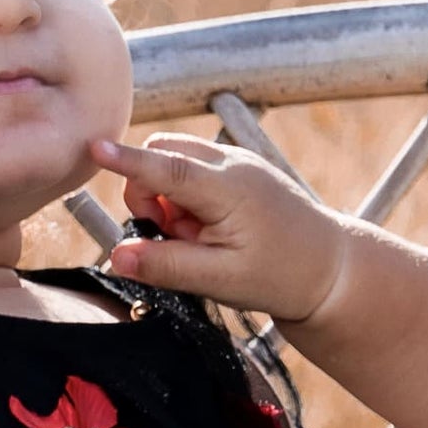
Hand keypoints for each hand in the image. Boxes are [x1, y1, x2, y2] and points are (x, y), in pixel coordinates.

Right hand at [89, 133, 349, 329]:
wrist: (332, 269)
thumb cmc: (282, 276)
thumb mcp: (220, 280)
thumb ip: (167, 265)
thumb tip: (118, 255)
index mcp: (229, 189)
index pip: (166, 169)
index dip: (127, 161)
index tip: (94, 148)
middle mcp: (232, 164)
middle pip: (162, 155)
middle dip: (148, 193)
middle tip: (172, 237)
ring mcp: (238, 162)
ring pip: (174, 160)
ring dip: (166, 197)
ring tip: (196, 237)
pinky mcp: (239, 169)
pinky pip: (192, 170)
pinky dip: (184, 197)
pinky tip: (209, 229)